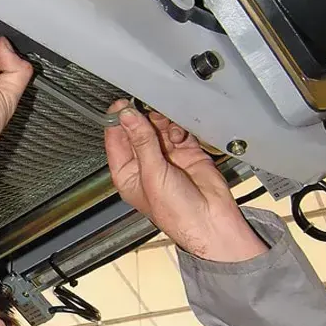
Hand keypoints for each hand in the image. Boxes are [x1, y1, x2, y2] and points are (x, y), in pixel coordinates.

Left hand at [103, 100, 267, 262]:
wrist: (210, 220)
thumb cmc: (176, 212)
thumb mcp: (152, 173)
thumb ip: (141, 141)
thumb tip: (127, 116)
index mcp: (127, 173)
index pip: (115, 140)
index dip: (118, 121)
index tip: (122, 105)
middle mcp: (145, 164)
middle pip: (138, 130)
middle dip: (145, 120)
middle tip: (150, 112)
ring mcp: (166, 157)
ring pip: (159, 128)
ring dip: (163, 123)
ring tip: (168, 128)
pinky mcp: (186, 151)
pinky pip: (179, 130)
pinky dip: (180, 129)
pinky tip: (181, 135)